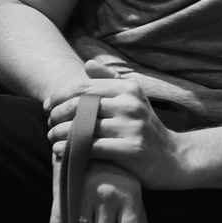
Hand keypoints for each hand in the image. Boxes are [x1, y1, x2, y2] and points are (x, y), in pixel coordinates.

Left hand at [45, 59, 188, 189]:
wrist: (173, 158)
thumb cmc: (145, 128)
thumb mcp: (133, 100)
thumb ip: (110, 80)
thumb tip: (88, 64)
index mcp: (129, 88)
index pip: (84, 87)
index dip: (60, 95)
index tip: (47, 105)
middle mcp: (130, 104)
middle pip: (80, 105)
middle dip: (57, 114)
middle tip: (48, 123)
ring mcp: (131, 127)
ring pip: (82, 127)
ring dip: (59, 133)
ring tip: (51, 137)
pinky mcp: (130, 149)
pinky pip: (90, 147)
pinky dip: (70, 148)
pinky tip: (60, 150)